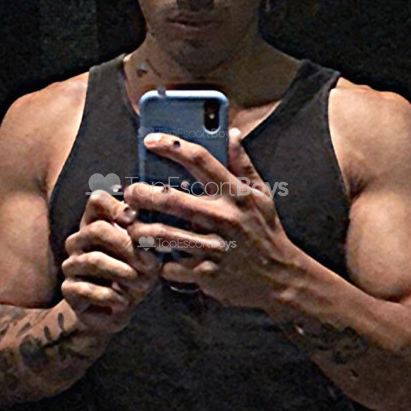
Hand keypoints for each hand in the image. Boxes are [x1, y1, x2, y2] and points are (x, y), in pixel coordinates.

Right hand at [61, 190, 160, 332]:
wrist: (117, 309)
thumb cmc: (134, 275)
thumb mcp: (146, 256)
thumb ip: (146, 242)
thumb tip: (146, 232)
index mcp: (97, 223)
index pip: (98, 201)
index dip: (119, 208)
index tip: (138, 223)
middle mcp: (79, 240)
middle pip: (97, 229)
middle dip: (128, 246)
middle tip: (150, 264)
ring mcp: (71, 263)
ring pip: (94, 260)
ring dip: (123, 273)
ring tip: (142, 286)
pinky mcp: (68, 288)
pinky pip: (86, 288)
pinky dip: (111, 296)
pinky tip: (124, 302)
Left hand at [125, 128, 302, 310]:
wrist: (280, 278)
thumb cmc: (265, 231)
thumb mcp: (261, 195)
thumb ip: (243, 164)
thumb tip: (232, 132)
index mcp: (236, 194)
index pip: (201, 160)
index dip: (172, 146)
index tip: (149, 140)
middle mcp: (224, 218)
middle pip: (171, 199)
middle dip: (141, 194)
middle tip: (130, 193)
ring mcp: (214, 247)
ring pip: (163, 234)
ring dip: (140, 229)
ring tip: (132, 225)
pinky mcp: (207, 273)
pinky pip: (170, 266)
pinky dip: (157, 261)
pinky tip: (152, 255)